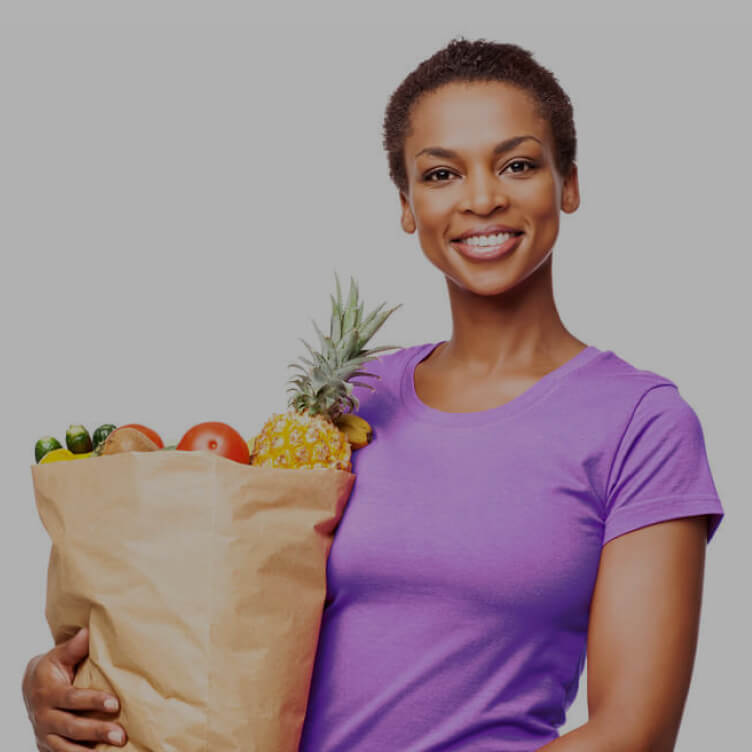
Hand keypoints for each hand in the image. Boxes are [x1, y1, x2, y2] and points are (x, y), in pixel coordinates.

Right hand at [22, 627, 126, 749]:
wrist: (29, 689)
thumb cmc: (51, 669)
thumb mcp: (59, 656)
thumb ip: (74, 648)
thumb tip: (88, 631)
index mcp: (49, 693)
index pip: (73, 699)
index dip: (93, 701)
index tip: (114, 703)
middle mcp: (45, 717)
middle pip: (72, 727)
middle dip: (97, 731)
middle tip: (120, 735)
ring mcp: (45, 735)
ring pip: (66, 748)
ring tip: (114, 750)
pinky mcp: (47, 747)